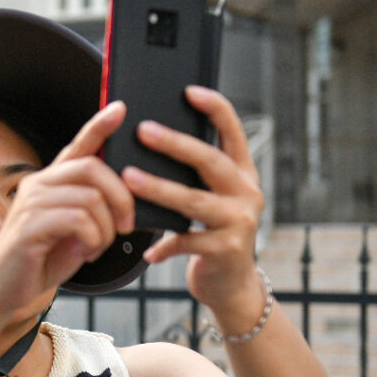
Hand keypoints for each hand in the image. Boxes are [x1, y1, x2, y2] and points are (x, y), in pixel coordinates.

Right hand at [0, 102, 135, 324]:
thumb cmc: (37, 263)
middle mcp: (38, 185)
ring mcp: (31, 203)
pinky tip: (84, 253)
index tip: (120, 108)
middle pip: (92, 167)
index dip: (99, 126)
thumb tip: (123, 205)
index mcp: (50, 183)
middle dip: (121, 196)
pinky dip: (93, 239)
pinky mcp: (29, 226)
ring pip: (90, 198)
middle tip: (127, 225)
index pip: (78, 146)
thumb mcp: (74, 234)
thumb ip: (93, 214)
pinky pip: (79, 220)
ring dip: (106, 228)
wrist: (0, 293)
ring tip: (96, 248)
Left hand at [121, 86, 264, 320]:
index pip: (233, 132)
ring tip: (128, 179)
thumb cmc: (211, 234)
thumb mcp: (212, 200)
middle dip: (176, 144)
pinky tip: (146, 251)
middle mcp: (248, 193)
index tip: (189, 91)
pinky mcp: (227, 250)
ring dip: (158, 189)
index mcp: (243, 174)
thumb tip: (149, 141)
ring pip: (194, 201)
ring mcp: (240, 222)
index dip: (215, 108)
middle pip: (211, 161)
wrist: (232, 285)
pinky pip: (186, 242)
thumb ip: (194, 176)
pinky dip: (163, 245)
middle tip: (143, 130)